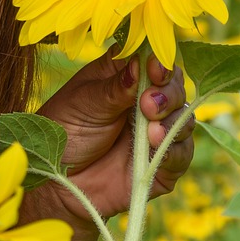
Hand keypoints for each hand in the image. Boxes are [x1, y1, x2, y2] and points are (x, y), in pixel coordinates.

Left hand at [34, 49, 194, 226]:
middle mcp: (144, 100)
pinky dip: (174, 149)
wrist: (54, 180)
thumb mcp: (84, 103)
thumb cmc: (64, 131)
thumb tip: (141, 63)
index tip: (154, 68)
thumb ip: (115, 87)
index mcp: (124, 75)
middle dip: (168, 93)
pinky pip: (181, 154)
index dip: (158, 61)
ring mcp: (155, 131)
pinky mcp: (162, 163)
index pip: (152, 60)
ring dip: (172, 121)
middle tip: (148, 103)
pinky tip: (156, 145)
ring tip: (150, 128)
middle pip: (174, 87)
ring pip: (184, 118)